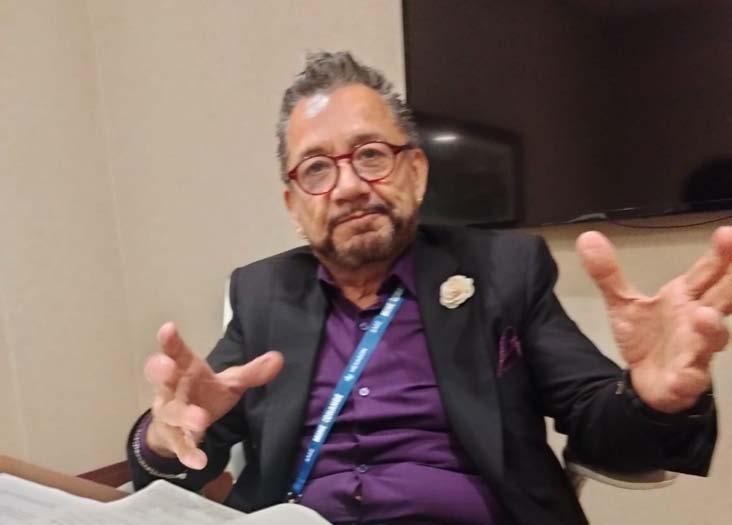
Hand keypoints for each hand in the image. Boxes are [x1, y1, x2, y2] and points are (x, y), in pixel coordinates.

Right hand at [144, 322, 282, 468]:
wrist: (181, 426)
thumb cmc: (203, 394)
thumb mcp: (229, 382)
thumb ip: (251, 372)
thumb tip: (278, 358)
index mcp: (185, 370)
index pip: (176, 352)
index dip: (170, 341)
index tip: (168, 328)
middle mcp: (172, 390)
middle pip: (161, 378)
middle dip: (162, 372)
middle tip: (167, 366)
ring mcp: (170, 415)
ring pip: (171, 413)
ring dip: (184, 415)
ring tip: (199, 419)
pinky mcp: (175, 440)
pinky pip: (180, 446)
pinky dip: (189, 453)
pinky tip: (199, 461)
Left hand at [577, 227, 731, 413]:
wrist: (645, 381)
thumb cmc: (647, 336)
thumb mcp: (622, 302)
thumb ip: (608, 273)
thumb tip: (587, 238)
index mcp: (685, 298)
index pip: (707, 272)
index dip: (720, 254)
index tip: (726, 233)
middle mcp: (697, 321)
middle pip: (722, 299)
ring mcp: (695, 350)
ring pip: (711, 338)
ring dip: (710, 328)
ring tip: (704, 316)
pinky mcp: (685, 380)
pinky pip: (690, 379)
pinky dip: (688, 377)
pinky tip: (683, 376)